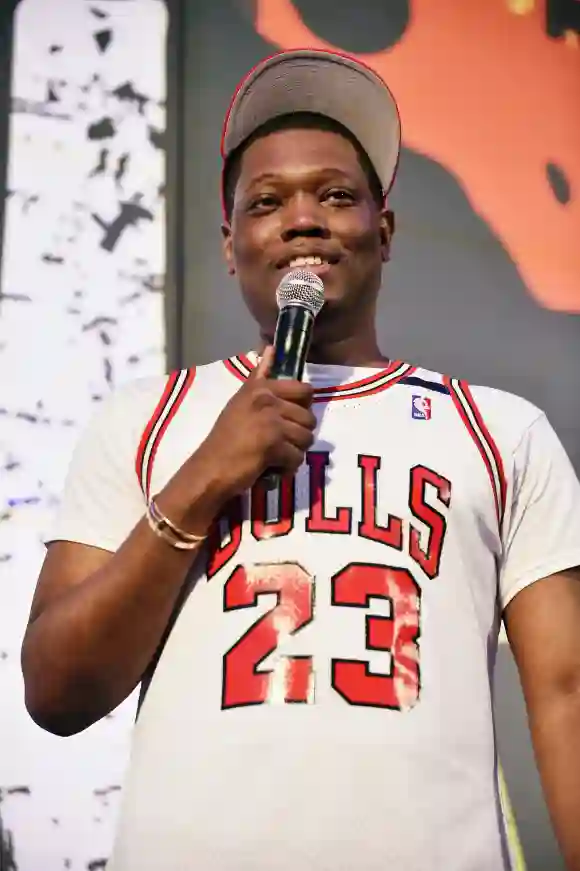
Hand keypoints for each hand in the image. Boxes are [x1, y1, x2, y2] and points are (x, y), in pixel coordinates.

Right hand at [197, 347, 315, 497]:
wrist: (210, 469)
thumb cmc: (225, 438)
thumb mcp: (240, 401)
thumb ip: (259, 377)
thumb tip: (272, 347)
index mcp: (260, 388)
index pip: (304, 390)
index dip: (302, 408)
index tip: (288, 419)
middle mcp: (267, 400)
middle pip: (308, 418)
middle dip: (298, 435)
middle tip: (279, 443)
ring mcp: (271, 421)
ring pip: (306, 438)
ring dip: (294, 451)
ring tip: (275, 455)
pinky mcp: (274, 444)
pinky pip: (297, 457)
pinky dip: (287, 468)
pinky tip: (272, 468)